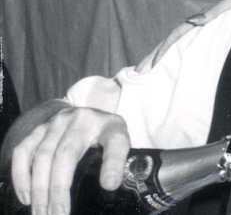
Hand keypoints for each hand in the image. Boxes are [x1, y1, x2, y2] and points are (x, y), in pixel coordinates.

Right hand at [10, 105, 129, 214]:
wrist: (85, 115)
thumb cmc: (104, 135)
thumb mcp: (119, 145)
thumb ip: (118, 162)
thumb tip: (109, 187)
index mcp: (110, 126)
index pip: (116, 141)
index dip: (113, 164)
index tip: (109, 185)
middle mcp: (82, 119)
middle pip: (66, 154)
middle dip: (59, 189)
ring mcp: (57, 122)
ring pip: (42, 155)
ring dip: (39, 189)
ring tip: (41, 213)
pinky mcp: (38, 128)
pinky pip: (23, 152)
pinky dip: (21, 176)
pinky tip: (26, 197)